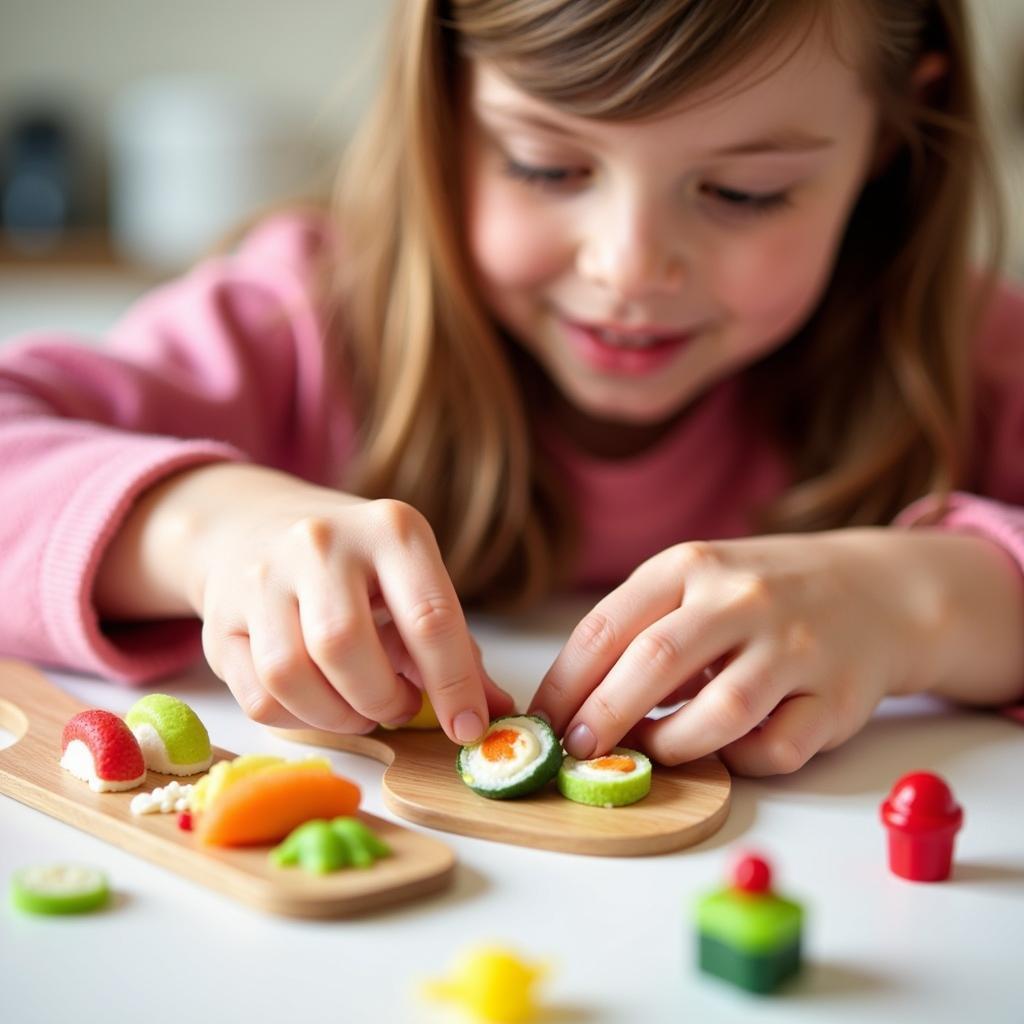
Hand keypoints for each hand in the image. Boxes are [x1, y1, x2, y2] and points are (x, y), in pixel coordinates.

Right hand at [154, 465, 512, 742]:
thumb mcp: (412, 579)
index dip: (454, 684)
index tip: (468, 727)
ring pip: (292, 675)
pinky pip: (258, 697)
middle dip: (383, 699)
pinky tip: (320, 704)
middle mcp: (321, 543)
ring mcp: (261, 577)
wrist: (252, 525)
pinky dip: (299, 720)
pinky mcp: (219, 620)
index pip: (429, 615)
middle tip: (400, 706)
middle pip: (346, 646)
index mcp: (390, 529)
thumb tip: (493, 711)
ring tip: (362, 706)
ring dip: (339, 715)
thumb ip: (455, 644)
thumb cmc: (355, 564)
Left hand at [529, 529, 1003, 775]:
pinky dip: (740, 761)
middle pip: (654, 663)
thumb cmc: (763, 592)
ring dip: (671, 745)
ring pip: (719, 713)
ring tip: (651, 751)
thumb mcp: (698, 582)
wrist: (878, 591)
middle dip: (602, 717)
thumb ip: (642, 629)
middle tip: (575, 752)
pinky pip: (775, 749)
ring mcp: (796, 645)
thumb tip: (576, 704)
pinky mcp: (838, 697)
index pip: (607, 625)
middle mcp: (743, 598)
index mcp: (692, 566)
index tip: (543, 721)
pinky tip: (727, 750)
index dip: (565, 682)